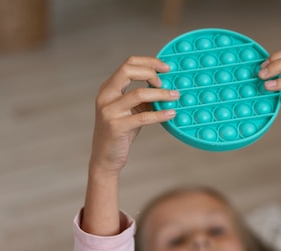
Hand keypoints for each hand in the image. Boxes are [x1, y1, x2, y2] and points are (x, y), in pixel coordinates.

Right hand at [90, 56, 178, 175]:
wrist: (105, 158)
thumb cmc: (120, 133)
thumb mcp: (131, 111)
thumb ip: (143, 99)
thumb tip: (166, 87)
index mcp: (108, 89)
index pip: (128, 64)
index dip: (149, 62)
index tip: (165, 68)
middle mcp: (106, 96)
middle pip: (128, 70)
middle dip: (151, 72)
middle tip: (167, 81)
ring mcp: (109, 111)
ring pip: (139, 93)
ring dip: (161, 93)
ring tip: (175, 96)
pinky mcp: (116, 127)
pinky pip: (143, 117)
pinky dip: (160, 114)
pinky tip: (171, 114)